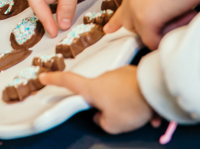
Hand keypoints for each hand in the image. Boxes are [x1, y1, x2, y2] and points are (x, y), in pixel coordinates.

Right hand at [43, 66, 157, 133]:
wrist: (156, 90)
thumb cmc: (128, 106)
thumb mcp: (112, 125)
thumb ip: (101, 122)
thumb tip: (101, 115)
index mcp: (92, 88)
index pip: (68, 81)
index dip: (54, 80)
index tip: (43, 76)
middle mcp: (104, 77)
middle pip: (98, 92)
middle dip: (107, 104)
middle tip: (120, 117)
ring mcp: (120, 73)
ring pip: (118, 93)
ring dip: (126, 105)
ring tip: (143, 117)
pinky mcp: (135, 74)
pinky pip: (132, 90)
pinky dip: (138, 101)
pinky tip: (152, 112)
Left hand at [104, 0, 199, 49]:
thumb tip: (168, 2)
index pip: (123, 8)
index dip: (117, 21)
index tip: (110, 29)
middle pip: (130, 24)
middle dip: (149, 28)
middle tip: (170, 21)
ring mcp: (135, 8)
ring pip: (143, 33)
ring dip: (161, 30)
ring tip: (182, 14)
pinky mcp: (145, 20)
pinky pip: (153, 40)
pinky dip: (168, 35)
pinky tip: (182, 19)